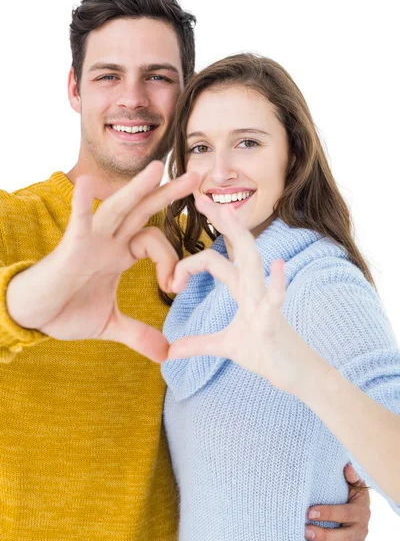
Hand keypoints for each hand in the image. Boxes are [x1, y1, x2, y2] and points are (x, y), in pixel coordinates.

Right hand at [6, 161, 198, 361]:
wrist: (33, 317)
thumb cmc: (66, 312)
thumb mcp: (110, 325)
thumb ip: (139, 334)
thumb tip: (165, 354)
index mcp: (120, 254)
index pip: (156, 243)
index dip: (171, 261)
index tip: (174, 287)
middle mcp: (109, 241)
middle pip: (143, 211)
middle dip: (169, 194)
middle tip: (196, 177)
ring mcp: (91, 241)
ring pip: (118, 209)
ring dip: (137, 189)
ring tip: (158, 168)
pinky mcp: (70, 248)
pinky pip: (78, 222)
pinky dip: (82, 205)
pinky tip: (86, 184)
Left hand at [168, 195, 314, 392]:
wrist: (296, 375)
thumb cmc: (265, 354)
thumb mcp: (225, 347)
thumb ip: (199, 344)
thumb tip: (171, 351)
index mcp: (242, 289)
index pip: (215, 261)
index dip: (192, 258)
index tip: (171, 275)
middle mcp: (254, 288)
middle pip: (236, 246)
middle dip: (220, 220)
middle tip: (199, 195)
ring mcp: (265, 301)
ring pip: (253, 263)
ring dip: (241, 238)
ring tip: (229, 213)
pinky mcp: (274, 321)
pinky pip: (276, 299)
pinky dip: (277, 283)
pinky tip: (278, 265)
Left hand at [305, 464, 369, 539]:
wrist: (360, 516)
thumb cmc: (354, 497)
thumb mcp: (357, 487)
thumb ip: (353, 478)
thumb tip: (348, 467)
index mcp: (361, 511)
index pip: (345, 513)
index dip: (328, 513)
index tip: (310, 512)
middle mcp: (360, 528)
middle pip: (343, 536)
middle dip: (324, 535)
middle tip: (306, 530)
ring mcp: (354, 539)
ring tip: (305, 535)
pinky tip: (309, 540)